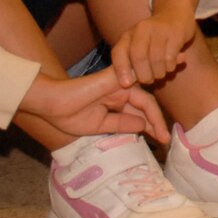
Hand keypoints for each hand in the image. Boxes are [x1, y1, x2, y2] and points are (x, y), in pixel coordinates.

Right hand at [21, 69, 167, 143]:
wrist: (51, 105)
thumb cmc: (70, 116)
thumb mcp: (100, 126)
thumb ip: (122, 124)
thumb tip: (143, 126)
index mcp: (117, 101)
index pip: (140, 112)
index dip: (152, 125)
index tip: (161, 141)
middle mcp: (121, 91)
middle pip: (146, 105)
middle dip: (157, 122)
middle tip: (165, 140)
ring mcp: (119, 83)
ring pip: (144, 97)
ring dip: (156, 114)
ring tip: (163, 133)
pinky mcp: (114, 77)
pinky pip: (135, 76)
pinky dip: (149, 78)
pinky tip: (163, 82)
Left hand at [112, 0, 198, 86]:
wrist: (176, 13)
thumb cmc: (153, 36)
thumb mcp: (137, 44)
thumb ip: (130, 61)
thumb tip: (127, 84)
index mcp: (129, 34)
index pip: (119, 52)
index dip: (121, 70)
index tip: (126, 84)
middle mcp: (142, 29)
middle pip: (139, 57)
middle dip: (143, 75)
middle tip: (148, 81)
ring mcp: (160, 30)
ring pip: (156, 59)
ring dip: (158, 73)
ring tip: (160, 74)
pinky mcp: (176, 33)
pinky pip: (171, 57)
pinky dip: (170, 66)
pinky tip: (170, 66)